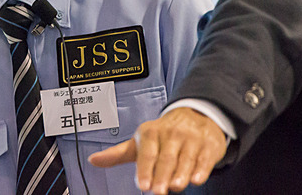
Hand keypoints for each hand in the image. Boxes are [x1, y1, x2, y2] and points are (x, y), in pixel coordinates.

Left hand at [88, 107, 226, 193]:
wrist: (196, 114)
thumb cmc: (164, 134)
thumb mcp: (141, 141)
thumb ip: (118, 154)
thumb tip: (93, 161)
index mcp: (151, 133)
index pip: (147, 153)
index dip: (145, 169)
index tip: (143, 185)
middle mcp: (171, 134)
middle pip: (166, 158)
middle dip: (162, 175)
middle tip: (158, 191)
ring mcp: (191, 139)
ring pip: (185, 159)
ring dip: (181, 174)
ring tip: (176, 186)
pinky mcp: (208, 145)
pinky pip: (204, 158)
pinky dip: (201, 169)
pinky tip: (197, 178)